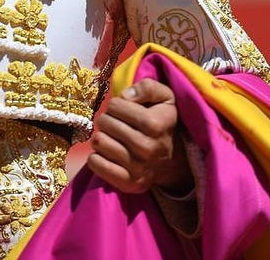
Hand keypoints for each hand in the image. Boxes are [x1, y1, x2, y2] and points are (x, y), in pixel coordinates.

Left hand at [87, 78, 190, 194]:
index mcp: (157, 124)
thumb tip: (126, 95)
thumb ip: (148, 87)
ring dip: (101, 137)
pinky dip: (96, 157)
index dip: (116, 104)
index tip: (123, 109)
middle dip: (107, 119)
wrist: (173, 158)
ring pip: (99, 142)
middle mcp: (149, 148)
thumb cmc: (163, 121)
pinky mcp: (129, 183)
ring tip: (113, 138)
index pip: (116, 106)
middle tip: (116, 124)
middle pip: (105, 123)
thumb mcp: (164, 97)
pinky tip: (108, 153)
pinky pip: (96, 164)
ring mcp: (139, 168)